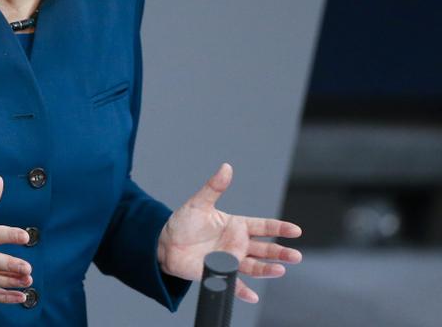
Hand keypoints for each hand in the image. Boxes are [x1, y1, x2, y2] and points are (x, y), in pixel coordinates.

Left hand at [156, 163, 301, 303]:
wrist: (166, 244)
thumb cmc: (184, 222)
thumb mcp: (199, 203)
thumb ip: (214, 187)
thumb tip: (226, 167)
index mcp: (236, 226)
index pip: (263, 226)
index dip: (279, 228)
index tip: (295, 230)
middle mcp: (237, 244)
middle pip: (264, 249)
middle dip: (280, 253)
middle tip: (295, 256)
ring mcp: (229, 260)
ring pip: (254, 266)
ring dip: (267, 269)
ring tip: (280, 270)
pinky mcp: (219, 273)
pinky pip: (233, 284)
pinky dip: (242, 290)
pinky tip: (252, 295)